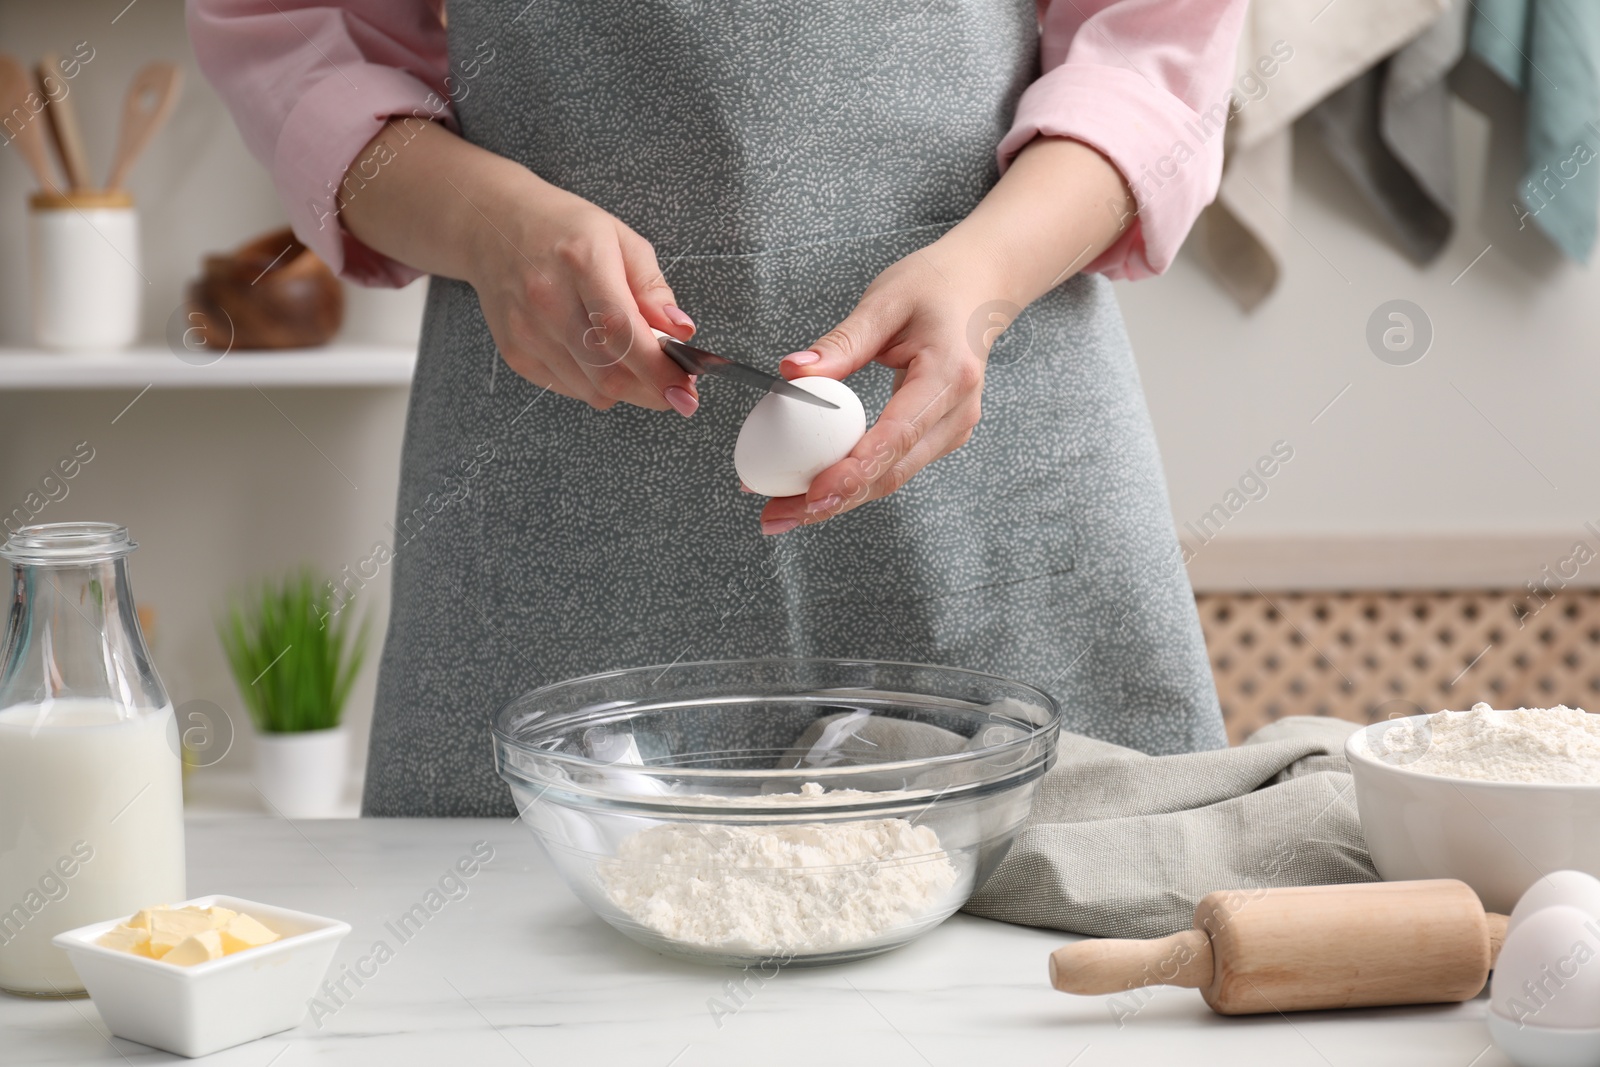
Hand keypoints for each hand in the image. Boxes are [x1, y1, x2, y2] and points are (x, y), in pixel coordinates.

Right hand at [464, 169, 697, 411]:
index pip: (624, 331)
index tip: (686, 390)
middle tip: (676, 389)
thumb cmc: (564, 230)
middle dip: (652, 391)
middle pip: (609, 372)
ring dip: (627, 389)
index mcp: (582, 262)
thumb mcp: (621, 239)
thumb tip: (682, 332)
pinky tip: (600, 358)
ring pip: (592, 389)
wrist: (492, 227)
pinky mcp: (515, 352)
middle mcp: (548, 299)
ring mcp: (527, 330)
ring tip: (639, 365)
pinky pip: (569, 388)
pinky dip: (596, 385)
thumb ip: (653, 288)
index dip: (658, 370)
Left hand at [755, 136, 1133, 532]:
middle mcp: (957, 413)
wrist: (979, 289)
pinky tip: (811, 489)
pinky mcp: (939, 436)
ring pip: (890, 479)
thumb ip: (840, 343)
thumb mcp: (884, 301)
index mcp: (948, 376)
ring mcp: (952, 430)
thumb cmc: (935, 287)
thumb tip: (792, 372)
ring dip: (837, 499)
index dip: (853, 471)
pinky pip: (893, 468)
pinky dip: (852, 481)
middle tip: (776, 516)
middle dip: (831, 502)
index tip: (810, 492)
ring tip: (782, 511)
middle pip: (891, 473)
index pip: (896, 436)